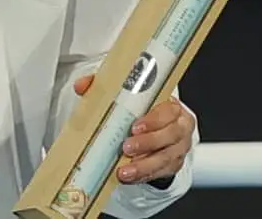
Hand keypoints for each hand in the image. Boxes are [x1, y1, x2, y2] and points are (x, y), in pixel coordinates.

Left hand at [73, 74, 195, 184]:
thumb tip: (81, 85)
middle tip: (126, 148)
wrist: (154, 126)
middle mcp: (180, 127)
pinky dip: (143, 176)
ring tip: (125, 170)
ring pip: (166, 158)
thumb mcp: (125, 95)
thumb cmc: (141, 108)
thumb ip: (104, 87)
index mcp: (172, 106)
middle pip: (170, 135)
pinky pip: (160, 173)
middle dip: (148, 143)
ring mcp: (178, 148)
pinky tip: (129, 177)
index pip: (168, 111)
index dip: (153, 119)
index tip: (135, 126)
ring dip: (144, 165)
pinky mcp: (172, 165)